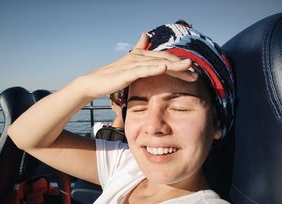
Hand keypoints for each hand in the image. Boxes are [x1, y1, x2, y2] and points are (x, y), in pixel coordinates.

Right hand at [79, 33, 197, 98]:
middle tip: (196, 73)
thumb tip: (145, 36)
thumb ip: (138, 51)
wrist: (92, 83)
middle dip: (181, 66)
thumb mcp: (127, 64)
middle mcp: (138, 57)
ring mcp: (132, 64)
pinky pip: (143, 69)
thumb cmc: (110, 77)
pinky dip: (155, 68)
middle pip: (164, 59)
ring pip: (157, 63)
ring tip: (189, 68)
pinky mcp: (126, 72)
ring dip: (174, 65)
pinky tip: (166, 67)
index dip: (178, 63)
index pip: (163, 58)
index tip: (192, 72)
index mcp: (140, 57)